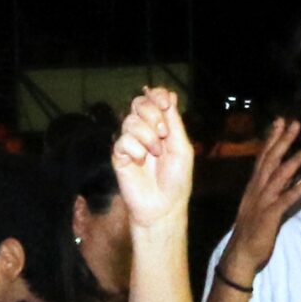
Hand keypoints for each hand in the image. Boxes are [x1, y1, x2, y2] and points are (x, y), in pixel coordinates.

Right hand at [111, 86, 193, 233]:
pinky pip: (123, 141)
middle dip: (151, 114)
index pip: (155, 99)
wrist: (162, 206)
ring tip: (154, 153)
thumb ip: (174, 122)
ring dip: (146, 136)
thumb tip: (169, 96)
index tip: (165, 105)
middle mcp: (145, 131)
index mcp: (162, 126)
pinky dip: (135, 150)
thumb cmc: (175, 179)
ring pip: (130, 122)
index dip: (158, 95)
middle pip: (138, 104)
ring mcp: (131, 143)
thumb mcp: (181, 146)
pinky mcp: (118, 157)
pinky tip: (140, 162)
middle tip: (162, 133)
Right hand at [223, 117, 300, 276]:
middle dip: (283, 141)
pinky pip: (284, 201)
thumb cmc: (251, 231)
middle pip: (270, 161)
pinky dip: (296, 191)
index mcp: (254, 187)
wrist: (241, 255)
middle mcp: (256, 191)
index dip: (272, 139)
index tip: (281, 121)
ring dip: (295, 161)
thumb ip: (276, 190)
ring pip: (279, 177)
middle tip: (296, 123)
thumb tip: (294, 177)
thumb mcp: (261, 206)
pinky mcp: (268, 216)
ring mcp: (262, 203)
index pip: (262, 158)